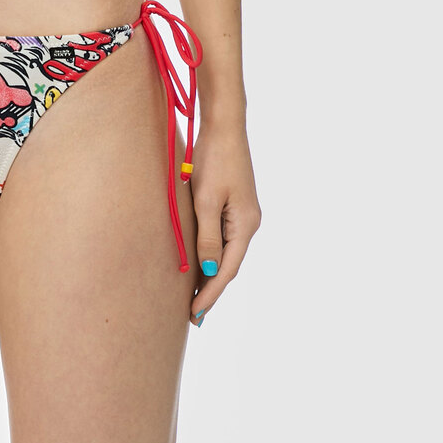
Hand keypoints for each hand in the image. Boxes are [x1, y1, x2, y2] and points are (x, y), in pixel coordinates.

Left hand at [189, 119, 260, 324]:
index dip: (210, 294)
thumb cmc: (214, 160)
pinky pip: (224, 237)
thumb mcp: (207, 200)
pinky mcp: (235, 203)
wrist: (224, 126)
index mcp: (245, 225)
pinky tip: (201, 262)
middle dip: (211, 290)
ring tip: (194, 297)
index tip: (194, 315)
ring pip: (227, 252)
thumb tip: (211, 270)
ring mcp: (244, 213)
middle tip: (193, 316)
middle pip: (229, 265)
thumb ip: (208, 237)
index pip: (227, 270)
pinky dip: (212, 254)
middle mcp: (249, 223)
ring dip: (211, 274)